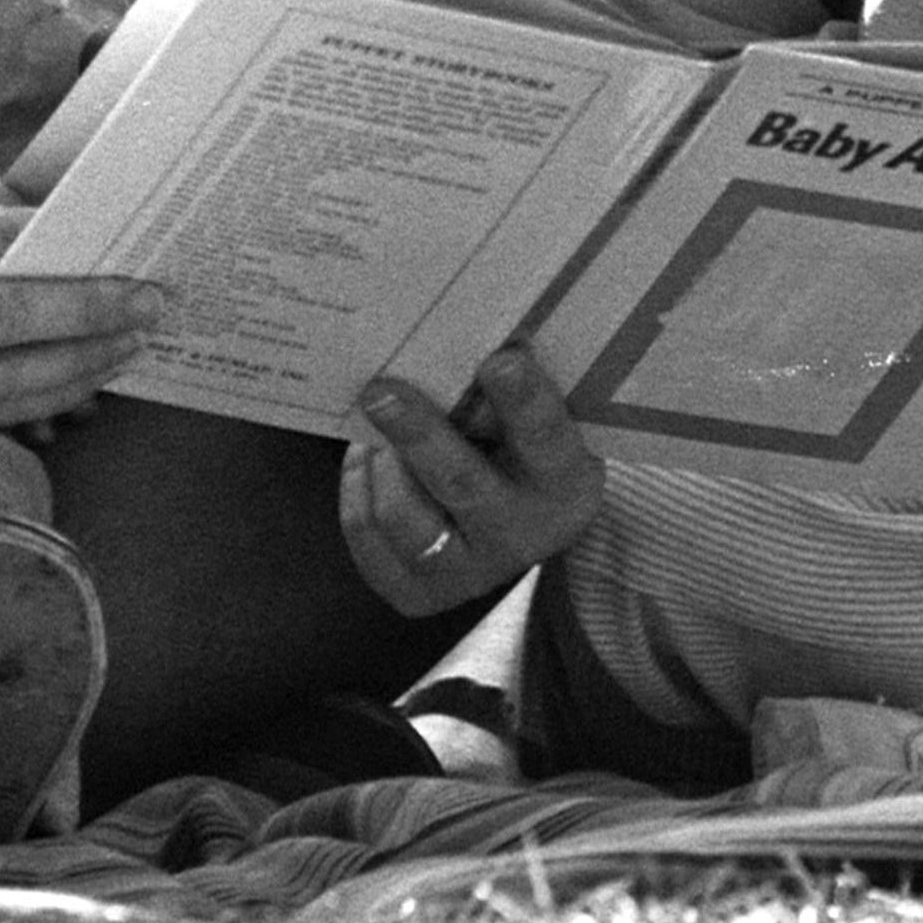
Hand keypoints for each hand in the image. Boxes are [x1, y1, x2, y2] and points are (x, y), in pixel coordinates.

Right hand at [0, 142, 161, 425]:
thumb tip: (78, 242)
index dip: (69, 259)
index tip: (132, 257)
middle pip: (8, 325)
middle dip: (92, 318)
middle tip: (155, 305)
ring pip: (2, 385)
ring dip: (79, 369)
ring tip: (136, 346)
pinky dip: (40, 402)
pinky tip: (89, 382)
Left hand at [340, 346, 605, 616]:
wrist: (516, 521)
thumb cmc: (518, 442)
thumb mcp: (531, 413)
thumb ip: (505, 381)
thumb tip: (459, 329)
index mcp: (565, 484)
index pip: (547, 440)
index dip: (524, 401)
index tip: (502, 358)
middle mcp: (521, 537)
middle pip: (463, 484)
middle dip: (418, 435)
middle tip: (382, 391)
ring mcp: (468, 574)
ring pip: (404, 517)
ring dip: (380, 462)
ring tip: (373, 417)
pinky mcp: (418, 593)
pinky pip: (368, 538)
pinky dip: (358, 490)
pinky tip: (367, 458)